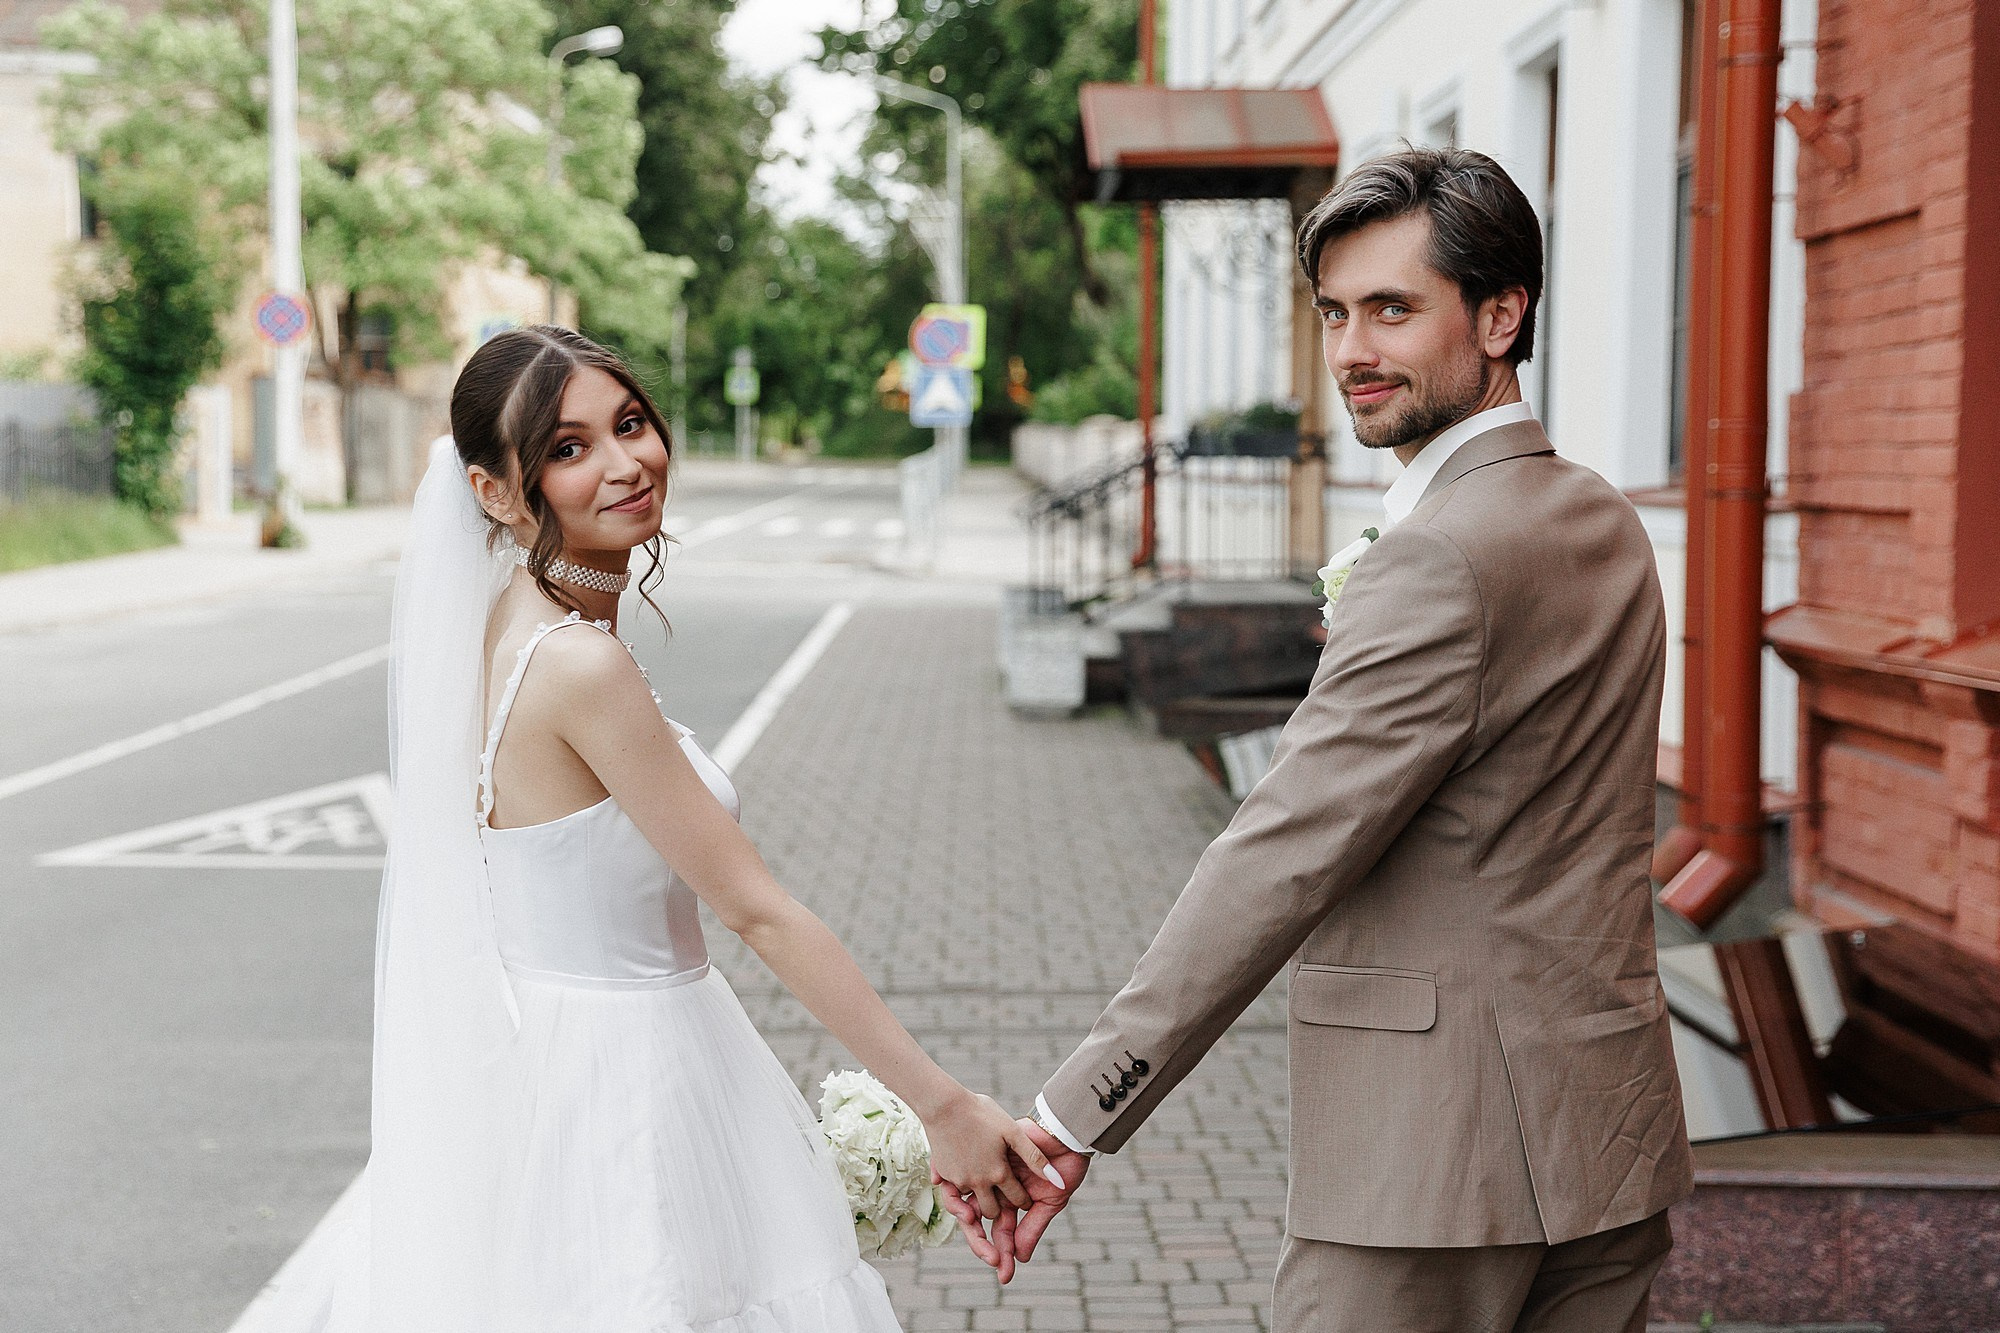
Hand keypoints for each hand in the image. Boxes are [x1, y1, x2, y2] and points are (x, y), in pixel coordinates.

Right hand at [922, 1088, 1060, 1226]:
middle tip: (1006, 1207)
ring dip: (978, 1202)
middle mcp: (977, 1182)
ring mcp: (958, 1179)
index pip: (1017, 1199)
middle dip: (1000, 1211)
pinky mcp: (942, 1174)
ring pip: (971, 1203)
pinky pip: (954, 1192)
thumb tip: (1059, 1181)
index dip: (1024, 1200)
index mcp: (998, 1173)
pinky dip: (960, 1191)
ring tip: (984, 1194)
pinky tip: (966, 1180)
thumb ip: (1035, 1157)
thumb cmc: (981, 1112)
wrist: (943, 1104)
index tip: (1026, 1199)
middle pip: (992, 1211)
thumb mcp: (1013, 1131)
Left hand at [938, 1120, 1088, 1272]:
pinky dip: (959, 1189)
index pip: (1000, 1233)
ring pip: (969, 1199)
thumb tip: (1019, 1258)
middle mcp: (996, 1189)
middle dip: (982, 1243)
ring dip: (967, 1217)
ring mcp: (989, 1172)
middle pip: (979, 1220)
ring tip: (974, 1228)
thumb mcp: (1050, 1203)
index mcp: (1011, 1203)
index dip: (1001, 1253)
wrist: (1066, 1133)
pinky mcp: (985, 1154)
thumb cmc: (1063, 1168)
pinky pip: (965, 1171)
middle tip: (990, 1260)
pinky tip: (962, 1205)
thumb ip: (1031, 1228)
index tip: (1004, 1276)